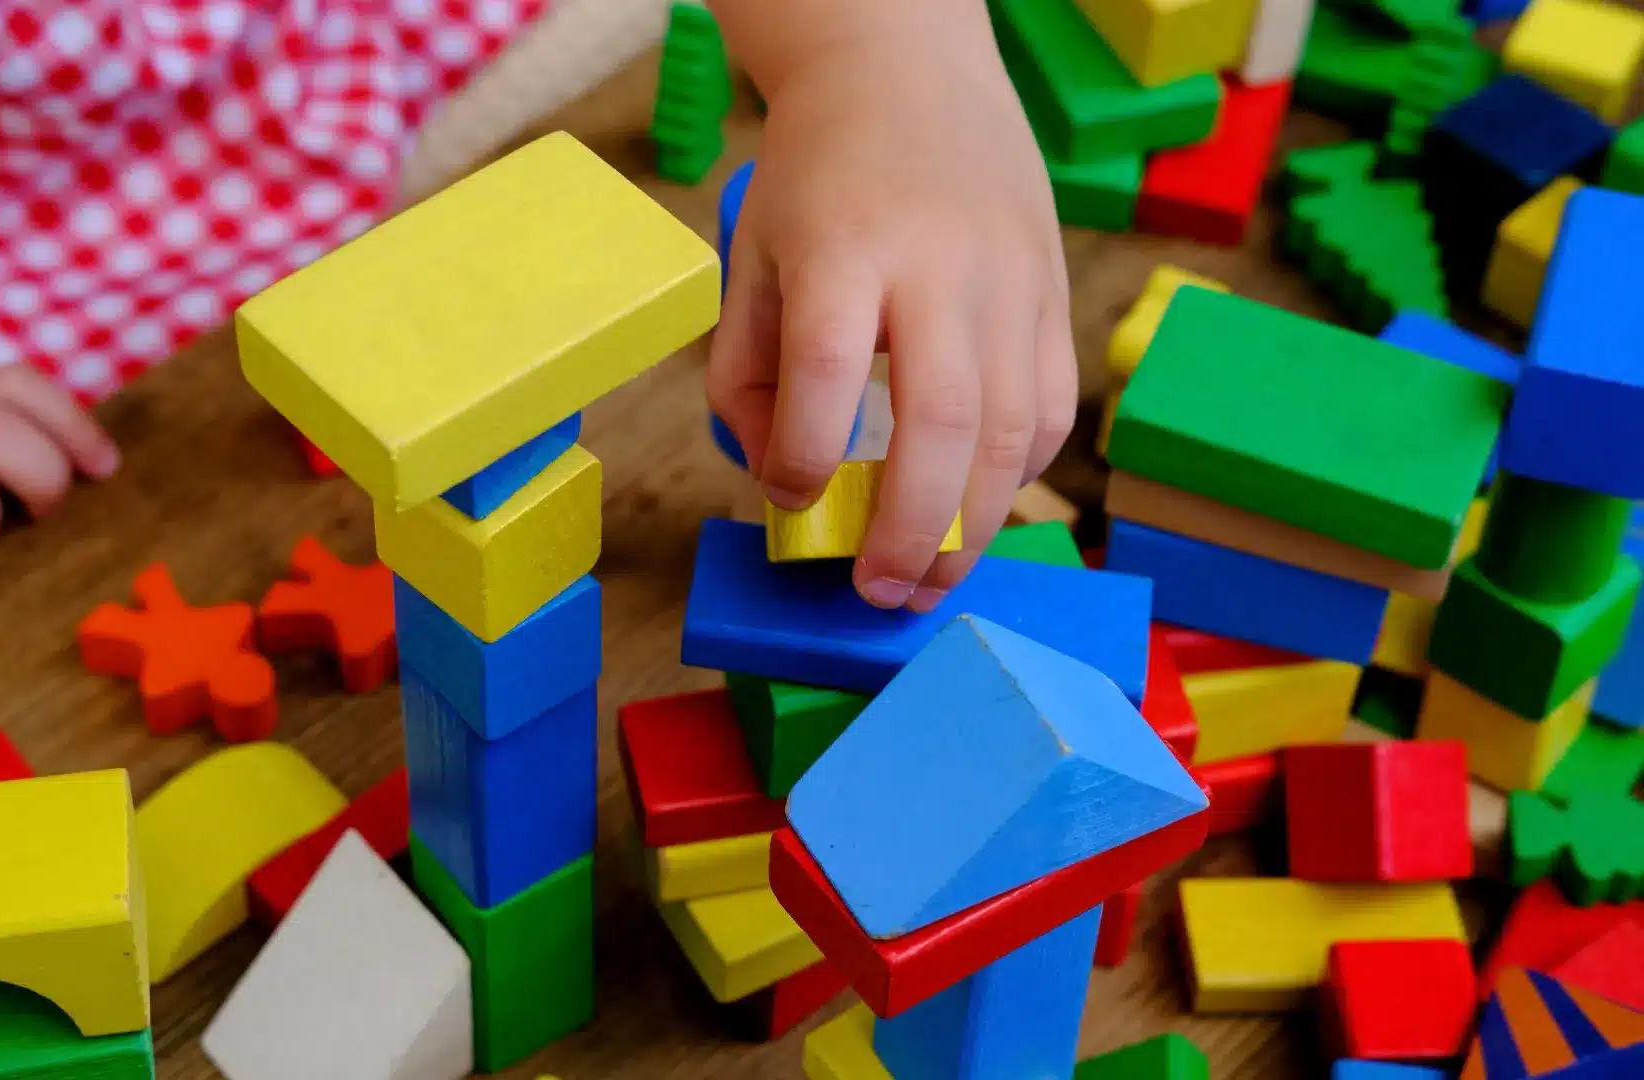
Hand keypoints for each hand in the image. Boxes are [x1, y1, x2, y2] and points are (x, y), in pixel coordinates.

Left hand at [707, 21, 1077, 611]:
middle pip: (943, 418)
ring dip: (975, 524)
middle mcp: (939, 264)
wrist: (909, 74)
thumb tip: (777, 480)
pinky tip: (977, 509)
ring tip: (930, 583)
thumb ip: (747, 371)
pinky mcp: (1052, 292)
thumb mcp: (752, 255)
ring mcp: (1010, 279)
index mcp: (844, 247)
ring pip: (1014, 426)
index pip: (826, 369)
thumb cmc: (817, 175)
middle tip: (879, 592)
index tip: (790, 499)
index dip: (803, 456)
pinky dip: (1017, 473)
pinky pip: (1051, 406)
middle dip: (913, 527)